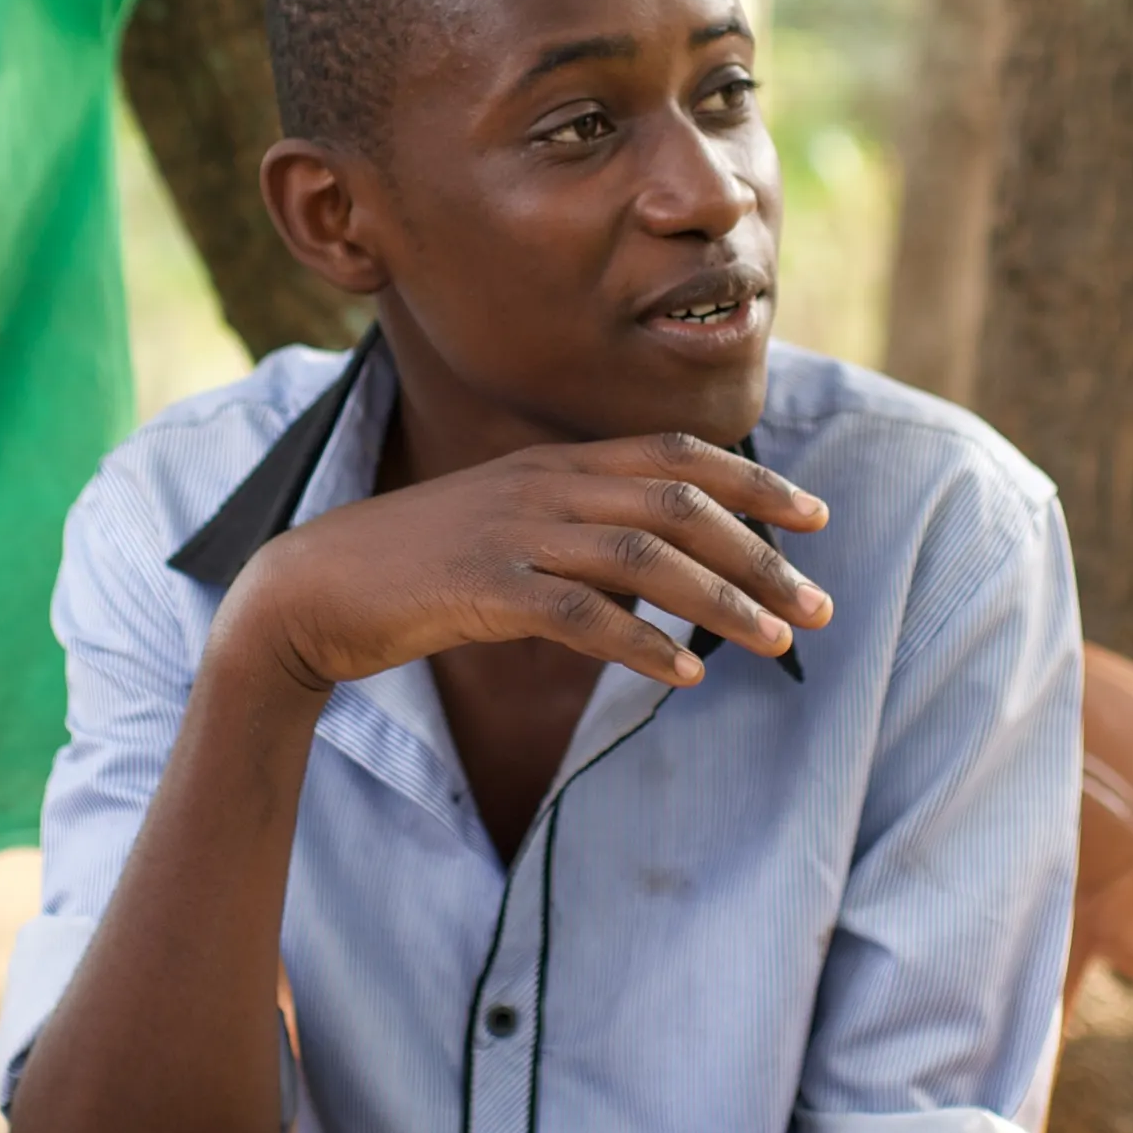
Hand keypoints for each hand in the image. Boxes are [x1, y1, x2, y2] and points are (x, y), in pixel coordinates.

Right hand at [221, 432, 831, 695]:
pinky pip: (579, 614)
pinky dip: (639, 644)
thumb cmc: (419, 565)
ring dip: (722, 602)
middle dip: (762, 554)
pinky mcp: (483, 587)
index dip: (754, 484)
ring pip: (646, 556)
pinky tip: (682, 677)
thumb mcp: (509, 528)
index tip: (817, 517)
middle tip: (820, 606)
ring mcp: (514, 532)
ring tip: (777, 644)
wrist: (312, 588)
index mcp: (555, 462)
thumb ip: (580, 531)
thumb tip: (661, 571)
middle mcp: (545, 484)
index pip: (677, 456)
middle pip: (680, 505)